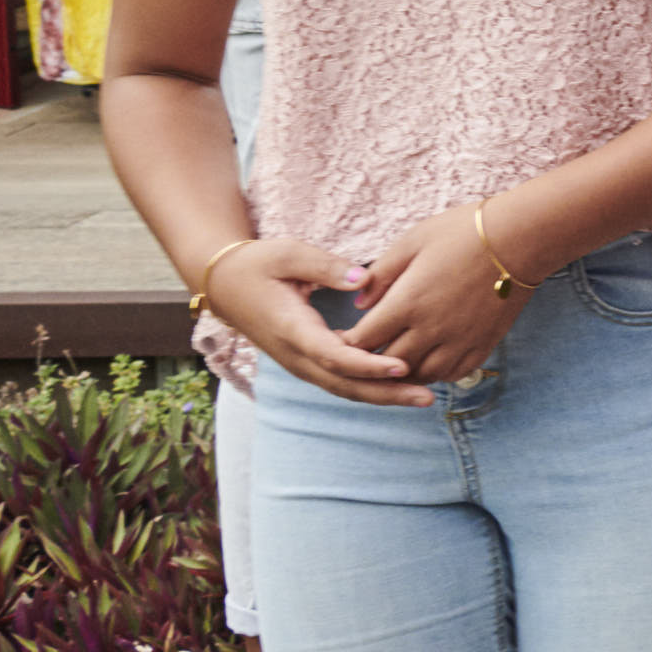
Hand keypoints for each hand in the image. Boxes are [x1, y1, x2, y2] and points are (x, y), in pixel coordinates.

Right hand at [205, 237, 432, 406]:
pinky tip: (400, 383)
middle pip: (343, 384)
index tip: (402, 365)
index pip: (333, 355)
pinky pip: (339, 379)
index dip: (368, 364)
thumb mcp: (288, 254)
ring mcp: (299, 361)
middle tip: (427, 397)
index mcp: (291, 328)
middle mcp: (294, 353)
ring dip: (382, 395)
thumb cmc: (257, 264)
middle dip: (386, 393)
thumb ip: (325, 266)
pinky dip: (368, 385)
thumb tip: (363, 279)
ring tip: (423, 397)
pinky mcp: (305, 360)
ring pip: (342, 387)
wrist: (224, 283)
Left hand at [339, 203, 529, 386]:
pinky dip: (436, 373)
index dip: (348, 342)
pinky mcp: (484, 343)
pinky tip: (431, 360)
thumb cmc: (464, 232)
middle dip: (371, 359)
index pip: (364, 339)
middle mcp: (432, 329)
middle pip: (388, 362)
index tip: (343, 337)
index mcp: (408, 302)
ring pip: (421, 374)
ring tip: (395, 360)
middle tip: (364, 351)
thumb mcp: (412, 241)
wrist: (522, 238)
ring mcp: (460, 340)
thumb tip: (359, 303)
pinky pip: (453, 373)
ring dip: (404, 371)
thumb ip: (381, 274)